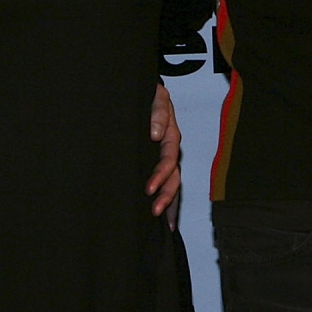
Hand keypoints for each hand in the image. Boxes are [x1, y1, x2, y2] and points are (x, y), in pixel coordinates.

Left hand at [146, 84, 181, 226]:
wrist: (138, 90)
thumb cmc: (148, 94)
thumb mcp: (155, 95)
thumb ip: (158, 111)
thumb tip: (155, 134)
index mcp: (170, 135)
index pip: (168, 159)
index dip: (160, 175)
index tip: (149, 188)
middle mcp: (169, 149)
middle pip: (173, 176)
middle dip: (166, 195)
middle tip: (155, 211)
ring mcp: (163, 157)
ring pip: (172, 183)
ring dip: (168, 202)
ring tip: (159, 220)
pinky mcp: (153, 162)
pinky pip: (165, 184)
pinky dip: (168, 202)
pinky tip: (165, 222)